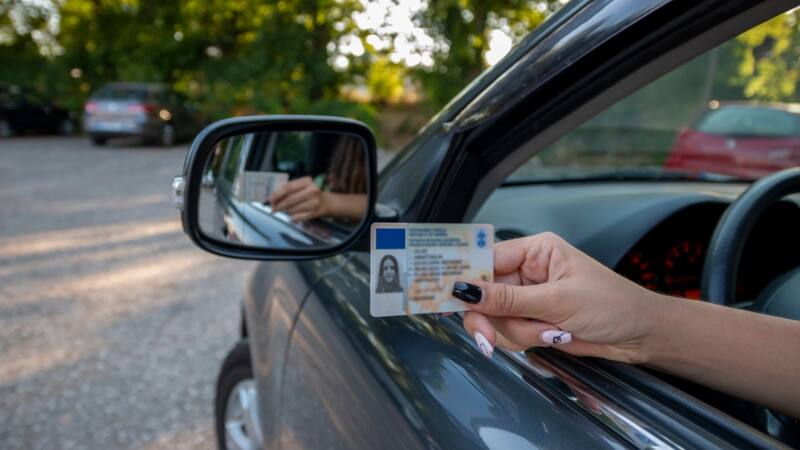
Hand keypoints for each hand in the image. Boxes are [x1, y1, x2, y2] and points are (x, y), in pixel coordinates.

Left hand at [269, 176, 326, 221]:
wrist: (326, 202)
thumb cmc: (309, 194)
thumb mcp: (300, 187)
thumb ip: (286, 189)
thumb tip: (272, 198)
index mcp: (307, 181)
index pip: (288, 187)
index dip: (277, 194)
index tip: (270, 199)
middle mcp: (312, 190)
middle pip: (289, 199)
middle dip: (278, 205)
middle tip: (273, 208)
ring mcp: (314, 202)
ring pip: (292, 209)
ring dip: (287, 211)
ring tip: (289, 209)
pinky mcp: (314, 212)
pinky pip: (297, 217)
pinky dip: (292, 217)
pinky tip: (294, 215)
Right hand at [455, 232, 662, 362]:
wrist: (640, 337)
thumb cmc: (611, 305)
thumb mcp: (558, 301)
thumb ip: (508, 299)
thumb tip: (465, 291)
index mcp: (534, 251)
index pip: (486, 259)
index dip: (465, 277)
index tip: (446, 294)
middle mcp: (526, 271)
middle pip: (483, 293)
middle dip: (490, 317)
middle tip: (487, 338)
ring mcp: (528, 299)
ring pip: (494, 318)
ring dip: (516, 333)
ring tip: (550, 333)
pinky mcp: (532, 322)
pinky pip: (507, 334)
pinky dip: (523, 342)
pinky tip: (551, 339)